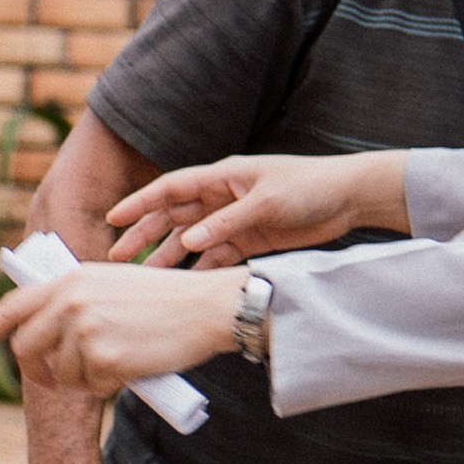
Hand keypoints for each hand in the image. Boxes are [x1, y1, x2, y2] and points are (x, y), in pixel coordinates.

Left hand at [0, 261, 239, 403]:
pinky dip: (108, 386)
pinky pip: (91, 386)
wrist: (206, 306)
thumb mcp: (111, 285)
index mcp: (70, 279)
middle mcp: (70, 301)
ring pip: (63, 373)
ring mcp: (84, 330)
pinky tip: (132, 367)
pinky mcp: (103, 357)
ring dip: (85, 378)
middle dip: (38, 370)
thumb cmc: (164, 300)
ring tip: (118, 361)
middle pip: (27, 349)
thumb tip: (44, 334)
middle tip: (56, 380)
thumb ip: (73, 301)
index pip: (14, 307)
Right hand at [103, 150, 386, 267]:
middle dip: (145, 235)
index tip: (114, 220)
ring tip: (146, 280)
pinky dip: (199, 269)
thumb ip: (227, 223)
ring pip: (191, 240)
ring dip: (169, 257)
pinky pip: (215, 256)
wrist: (349, 198)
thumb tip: (191, 242)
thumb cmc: (310, 187)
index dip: (140, 204)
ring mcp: (234, 219)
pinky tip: (184, 286)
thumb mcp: (266, 203)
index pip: (171, 189)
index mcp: (222, 177)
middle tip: (118, 258)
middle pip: (173, 217)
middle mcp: (222, 197)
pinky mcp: (249, 239)